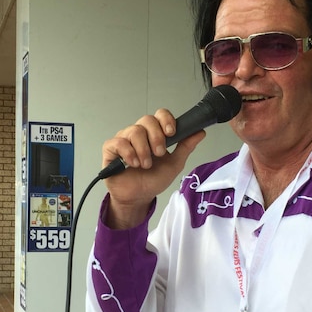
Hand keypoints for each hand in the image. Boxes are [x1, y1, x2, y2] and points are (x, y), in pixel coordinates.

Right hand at [101, 108, 204, 227]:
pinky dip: (128, 153)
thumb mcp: (174, 164)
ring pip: (134, 131)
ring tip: (145, 165)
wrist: (139, 197)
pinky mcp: (111, 149)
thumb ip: (186, 147)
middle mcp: (139, 133)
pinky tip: (132, 164)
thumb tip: (200, 132)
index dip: (166, 120)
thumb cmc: (153, 179)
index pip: (159, 115)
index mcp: (154, 133)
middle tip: (159, 154)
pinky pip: (118, 142)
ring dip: (143, 150)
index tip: (171, 133)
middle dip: (156, 137)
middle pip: (147, 120)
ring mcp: (124, 139)